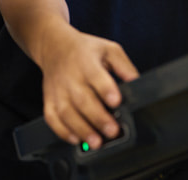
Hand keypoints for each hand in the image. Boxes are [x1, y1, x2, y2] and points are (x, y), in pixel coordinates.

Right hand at [38, 25, 138, 148]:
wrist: (54, 45)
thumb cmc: (84, 50)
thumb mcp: (109, 49)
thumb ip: (125, 67)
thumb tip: (138, 85)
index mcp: (86, 61)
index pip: (95, 76)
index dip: (105, 89)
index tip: (116, 101)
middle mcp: (70, 77)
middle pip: (82, 99)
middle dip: (98, 118)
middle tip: (112, 131)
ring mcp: (58, 90)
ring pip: (66, 112)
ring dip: (81, 129)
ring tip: (96, 142)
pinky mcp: (49, 100)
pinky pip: (52, 118)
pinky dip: (62, 131)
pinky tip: (76, 139)